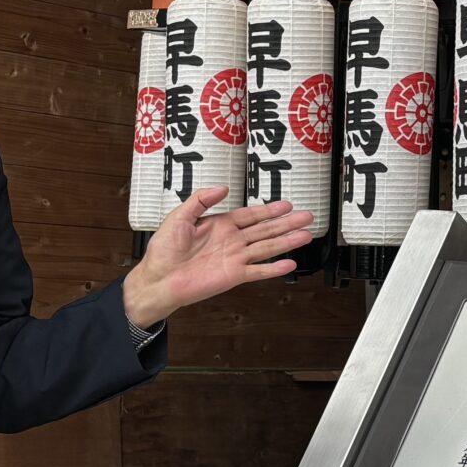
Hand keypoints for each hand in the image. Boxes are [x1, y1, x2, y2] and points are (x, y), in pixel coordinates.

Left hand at [122, 187, 311, 326]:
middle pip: (265, 229)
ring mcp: (235, 258)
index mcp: (220, 225)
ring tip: (306, 235)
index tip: (287, 205)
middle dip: (287, 223)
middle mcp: (231, 241)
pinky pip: (258, 271)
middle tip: (307, 216)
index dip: (269, 210)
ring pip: (267, 247)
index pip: (251, 215)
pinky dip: (274, 268)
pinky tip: (289, 264)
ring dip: (287, 242)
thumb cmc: (163, 250)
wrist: (158, 279)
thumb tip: (222, 187)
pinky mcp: (233, 276)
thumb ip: (200, 200)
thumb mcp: (179, 216)